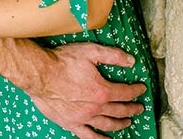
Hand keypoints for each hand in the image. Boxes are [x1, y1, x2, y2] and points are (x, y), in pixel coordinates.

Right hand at [27, 43, 146, 138]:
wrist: (41, 74)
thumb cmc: (62, 62)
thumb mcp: (90, 52)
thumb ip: (112, 56)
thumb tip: (130, 61)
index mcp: (102, 90)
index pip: (125, 93)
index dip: (136, 90)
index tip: (141, 89)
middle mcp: (96, 107)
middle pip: (119, 110)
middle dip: (132, 108)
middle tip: (139, 108)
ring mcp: (84, 117)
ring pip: (108, 124)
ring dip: (121, 124)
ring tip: (127, 122)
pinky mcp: (72, 123)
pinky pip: (89, 136)